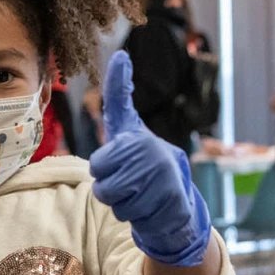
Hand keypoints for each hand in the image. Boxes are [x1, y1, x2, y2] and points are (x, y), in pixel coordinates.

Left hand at [90, 51, 211, 266]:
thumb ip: (119, 95)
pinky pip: (133, 219)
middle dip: (110, 191)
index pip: (98, 164)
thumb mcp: (127, 128)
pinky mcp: (172, 205)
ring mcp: (165, 181)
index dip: (103, 171)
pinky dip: (138, 219)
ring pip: (116, 204)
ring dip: (123, 206)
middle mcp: (155, 156)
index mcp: (139, 139)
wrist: (176, 204)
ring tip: (140, 196)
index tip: (121, 166)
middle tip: (129, 185)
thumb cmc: (143, 163)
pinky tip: (152, 209)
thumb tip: (120, 55)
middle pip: (103, 186)